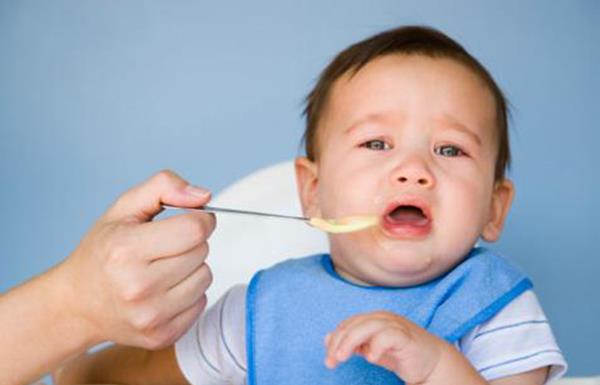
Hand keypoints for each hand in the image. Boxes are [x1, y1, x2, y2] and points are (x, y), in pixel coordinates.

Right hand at [57, 170, 215, 349]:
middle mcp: (137, 287)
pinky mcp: (161, 336)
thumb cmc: (103, 251)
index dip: (200, 219)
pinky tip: (163, 291)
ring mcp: (150, 316)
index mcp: (126, 250)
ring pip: (206, 278)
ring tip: (163, 269)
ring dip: (192, 269)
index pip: (195, 229)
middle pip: (202, 252)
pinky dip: (188, 294)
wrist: (77, 304)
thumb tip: (204, 196)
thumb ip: (164, 187)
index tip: (190, 220)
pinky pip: (201, 303)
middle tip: (164, 247)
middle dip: (190, 243)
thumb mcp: (124, 208)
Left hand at [324, 311, 447, 383]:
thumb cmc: (400, 354)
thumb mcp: (371, 349)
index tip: (329, 359)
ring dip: (350, 342)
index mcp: (372, 319)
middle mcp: (382, 318)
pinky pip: (388, 336)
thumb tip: (327, 339)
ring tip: (342, 358)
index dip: (335, 340)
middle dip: (339, 343)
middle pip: (353, 325)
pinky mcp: (406, 337)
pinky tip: (370, 359)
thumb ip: (353, 344)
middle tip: (331, 361)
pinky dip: (376, 345)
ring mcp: (395, 325)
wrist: (432, 362)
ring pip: (367, 327)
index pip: (347, 325)